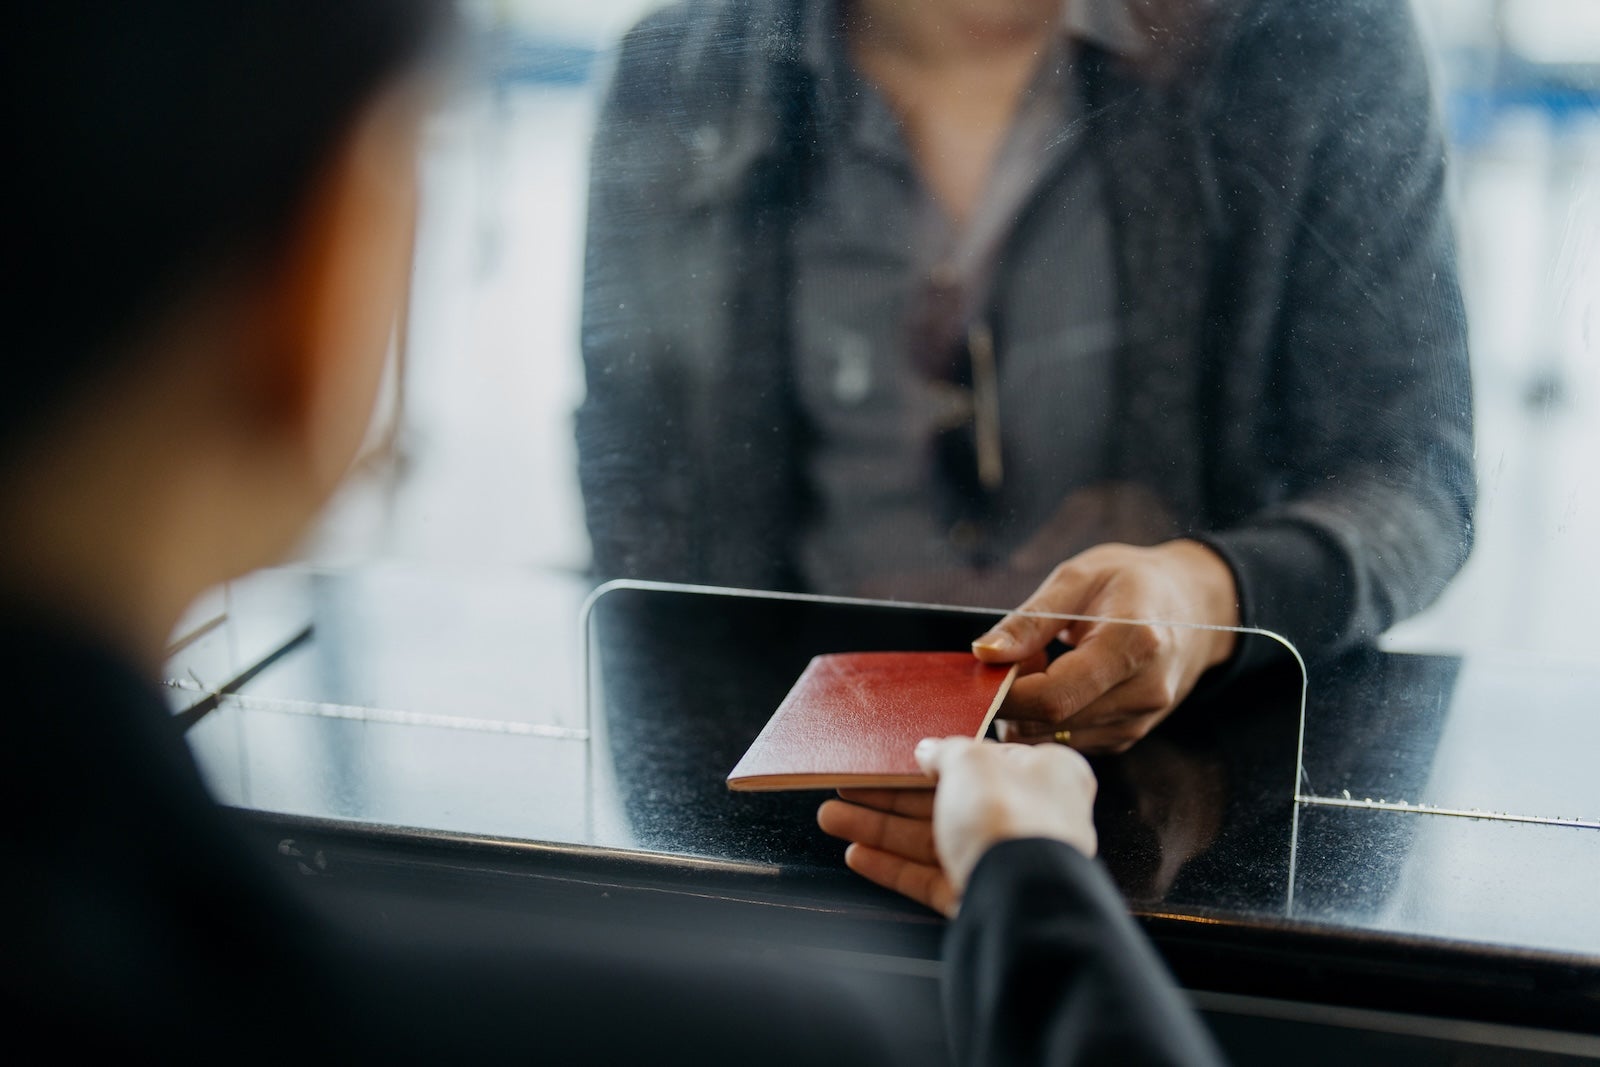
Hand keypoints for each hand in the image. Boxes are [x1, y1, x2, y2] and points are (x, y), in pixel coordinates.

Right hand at [816, 737, 1097, 916]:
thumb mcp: (971, 760)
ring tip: (831, 819)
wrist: (1020, 898)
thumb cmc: (1007, 815)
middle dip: (889, 796)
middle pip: (945, 802)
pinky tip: (857, 855)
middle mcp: (1028, 818)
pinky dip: (892, 866)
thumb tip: (929, 751)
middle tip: (847, 788)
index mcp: (1044, 774)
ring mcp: (1002, 862)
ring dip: (879, 829)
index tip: (895, 757)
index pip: (983, 760)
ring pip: (929, 841)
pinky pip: (928, 879)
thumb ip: (945, 751)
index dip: (936, 758)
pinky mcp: (978, 898)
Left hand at [972, 540, 1239, 753]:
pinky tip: (1058, 682)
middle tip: (1007, 662)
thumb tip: (985, 654)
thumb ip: (1029, 620)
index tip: (980, 673)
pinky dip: (1049, 719)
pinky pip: (1071, 740)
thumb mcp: (1077, 579)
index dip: (1004, 695)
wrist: (1195, 605)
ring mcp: (1141, 720)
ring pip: (1057, 738)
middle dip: (1011, 702)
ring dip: (1028, 712)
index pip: (1054, 696)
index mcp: (1133, 644)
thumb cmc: (1131, 582)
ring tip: (1039, 665)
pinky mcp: (1131, 735)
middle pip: (1052, 723)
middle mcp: (1144, 692)